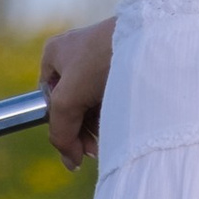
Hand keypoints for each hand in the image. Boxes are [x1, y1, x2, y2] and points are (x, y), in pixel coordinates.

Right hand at [39, 17, 115, 169]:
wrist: (148, 38)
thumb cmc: (100, 60)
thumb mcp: (67, 99)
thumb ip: (60, 131)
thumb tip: (70, 161)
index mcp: (54, 54)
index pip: (50, 102)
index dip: (62, 129)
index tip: (76, 151)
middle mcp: (75, 55)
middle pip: (73, 106)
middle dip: (83, 131)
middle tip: (95, 151)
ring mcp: (100, 60)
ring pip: (94, 103)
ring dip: (99, 126)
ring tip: (109, 139)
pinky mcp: (124, 65)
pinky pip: (113, 96)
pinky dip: (115, 113)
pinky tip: (122, 125)